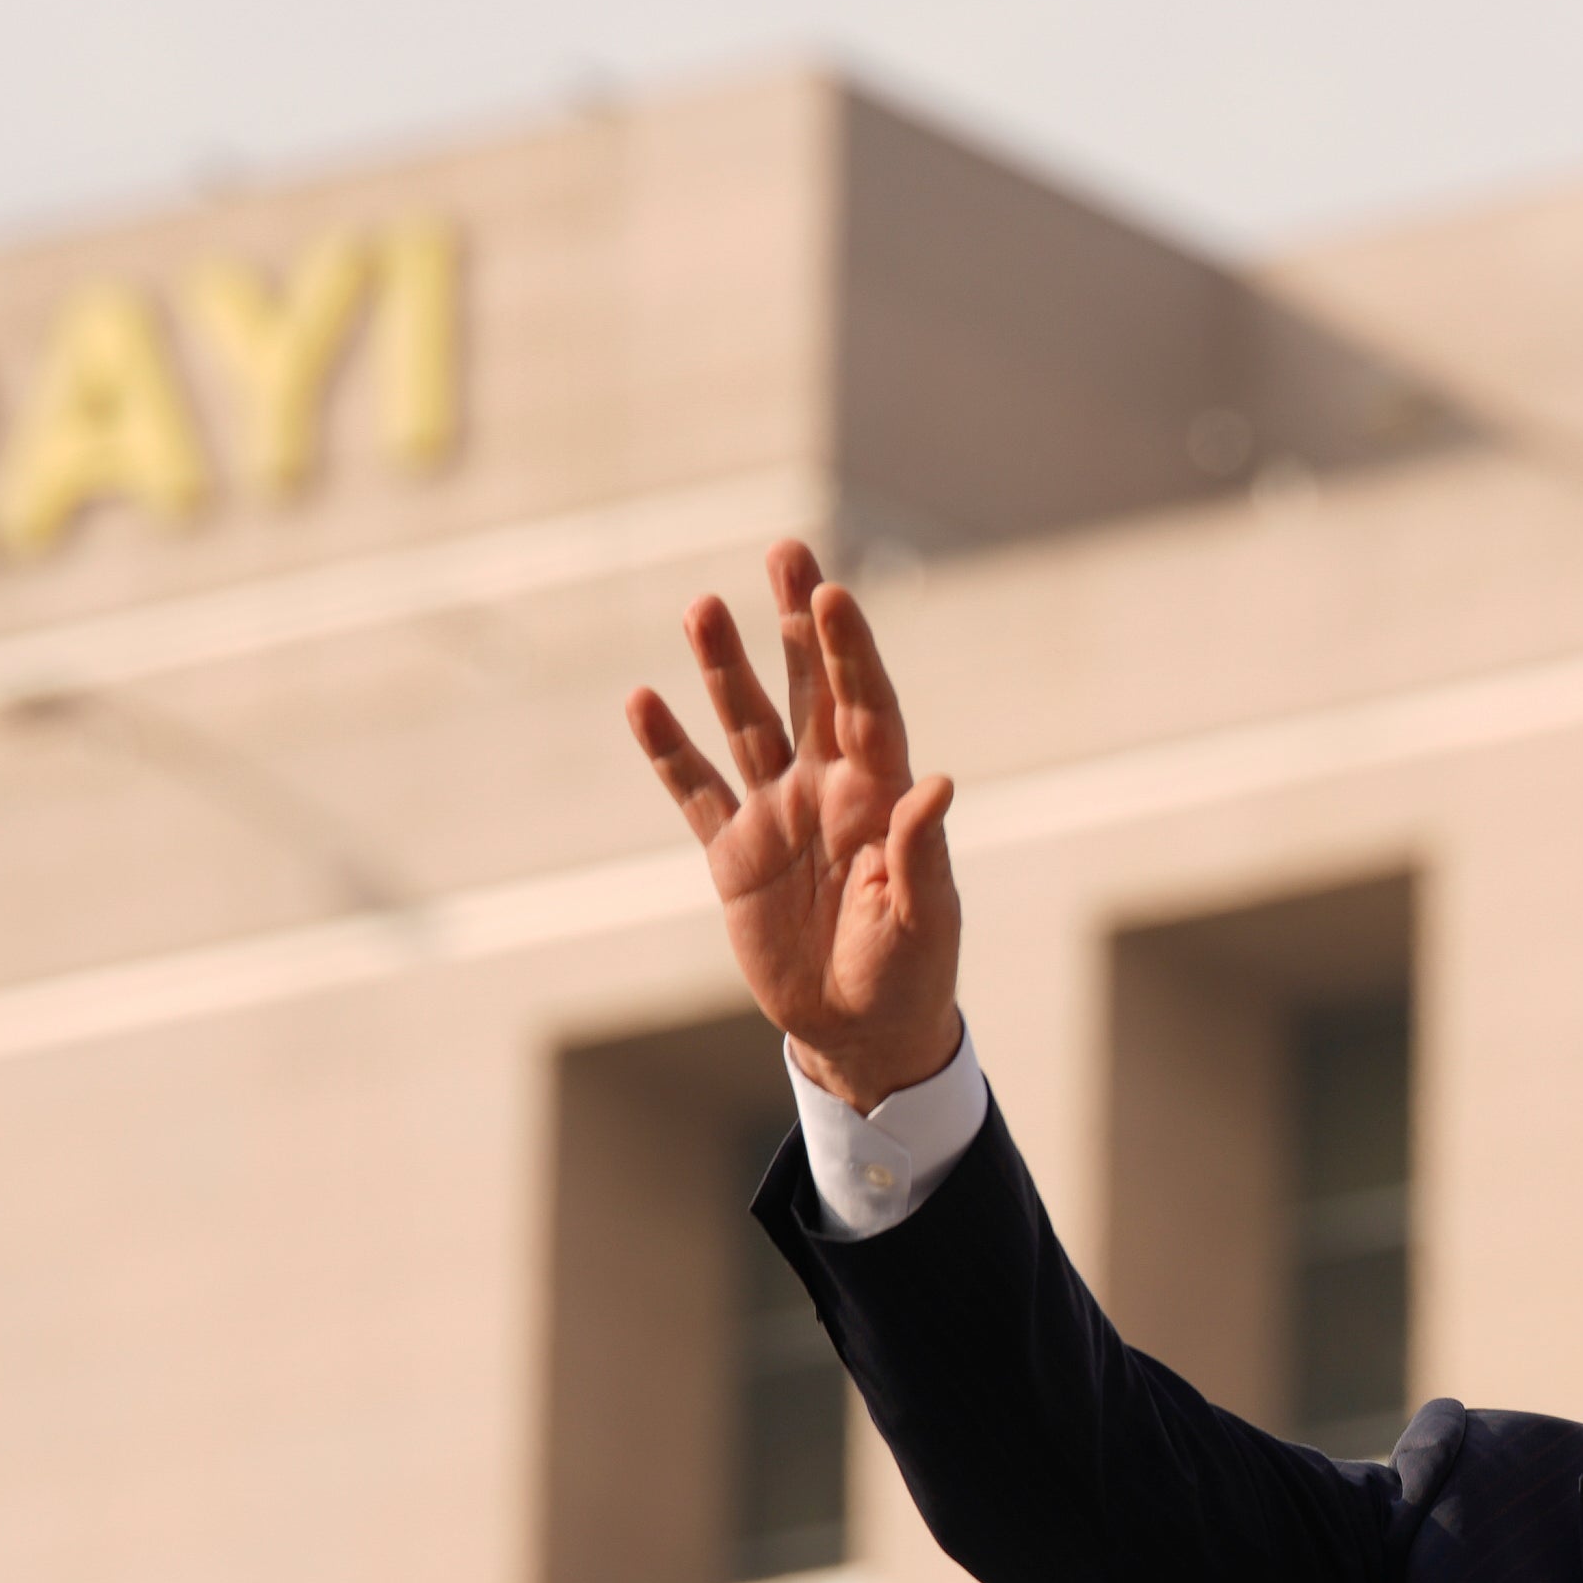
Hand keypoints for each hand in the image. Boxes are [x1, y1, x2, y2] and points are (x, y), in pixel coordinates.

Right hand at [626, 538, 962, 1111]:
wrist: (860, 1032)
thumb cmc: (909, 973)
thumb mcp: (923, 920)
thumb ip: (921, 852)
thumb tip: (938, 784)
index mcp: (881, 796)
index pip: (868, 706)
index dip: (851, 652)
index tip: (833, 593)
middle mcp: (828, 789)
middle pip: (810, 689)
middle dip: (796, 624)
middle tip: (785, 550)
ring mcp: (777, 816)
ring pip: (746, 725)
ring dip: (725, 669)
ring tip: (702, 606)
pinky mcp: (733, 854)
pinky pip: (696, 791)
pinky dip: (670, 750)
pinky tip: (644, 700)